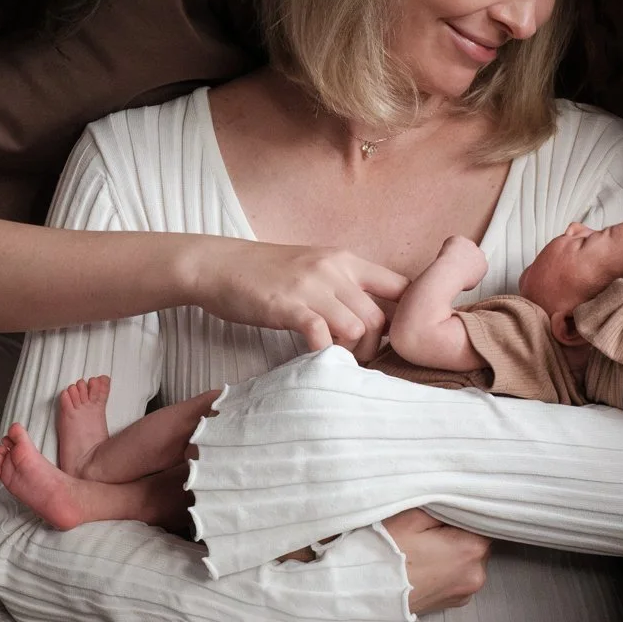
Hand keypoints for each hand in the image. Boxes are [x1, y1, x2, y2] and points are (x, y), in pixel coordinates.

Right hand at [188, 239, 407, 356]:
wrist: (218, 264)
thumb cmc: (266, 272)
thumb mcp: (315, 268)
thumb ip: (345, 287)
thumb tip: (377, 320)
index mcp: (346, 261)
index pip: (401, 287)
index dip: (404, 318)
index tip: (388, 339)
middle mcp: (334, 270)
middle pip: (381, 318)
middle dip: (374, 348)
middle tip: (355, 360)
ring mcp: (310, 287)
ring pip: (358, 328)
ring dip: (351, 353)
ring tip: (334, 359)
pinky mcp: (286, 306)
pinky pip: (321, 334)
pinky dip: (323, 353)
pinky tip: (311, 356)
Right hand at [385, 508, 487, 612]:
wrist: (366, 595)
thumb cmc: (387, 555)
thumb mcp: (412, 517)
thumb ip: (443, 506)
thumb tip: (457, 501)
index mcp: (472, 548)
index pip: (482, 520)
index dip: (462, 512)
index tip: (443, 512)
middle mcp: (477, 572)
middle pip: (477, 540)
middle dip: (458, 532)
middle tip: (429, 531)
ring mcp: (466, 591)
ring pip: (468, 559)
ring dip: (454, 551)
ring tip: (424, 550)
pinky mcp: (455, 602)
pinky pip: (459, 576)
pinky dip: (447, 569)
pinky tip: (425, 565)